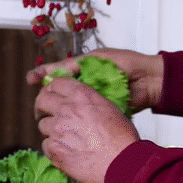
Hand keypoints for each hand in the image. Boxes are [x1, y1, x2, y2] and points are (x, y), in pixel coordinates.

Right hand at [27, 48, 164, 111]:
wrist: (152, 80)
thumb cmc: (128, 64)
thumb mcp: (99, 59)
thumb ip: (77, 65)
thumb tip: (54, 72)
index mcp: (83, 69)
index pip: (57, 71)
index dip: (42, 75)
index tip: (30, 79)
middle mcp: (85, 84)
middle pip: (60, 91)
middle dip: (47, 96)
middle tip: (38, 103)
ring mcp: (92, 99)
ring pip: (70, 105)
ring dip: (59, 110)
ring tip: (46, 115)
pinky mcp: (100, 111)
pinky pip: (84, 115)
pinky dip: (75, 119)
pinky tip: (64, 124)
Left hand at [34, 77, 140, 182]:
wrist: (121, 162)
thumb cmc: (121, 138)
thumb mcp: (108, 108)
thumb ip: (87, 102)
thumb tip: (77, 103)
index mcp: (81, 95)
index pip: (56, 83)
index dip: (51, 90)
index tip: (50, 96)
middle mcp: (66, 108)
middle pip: (41, 100)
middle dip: (41, 107)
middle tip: (44, 114)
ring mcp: (57, 128)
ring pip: (43, 125)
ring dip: (50, 130)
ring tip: (65, 139)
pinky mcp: (53, 147)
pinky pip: (45, 144)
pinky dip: (53, 148)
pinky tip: (66, 152)